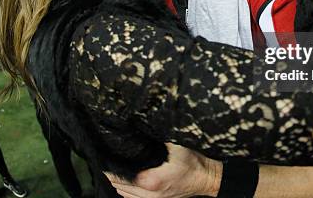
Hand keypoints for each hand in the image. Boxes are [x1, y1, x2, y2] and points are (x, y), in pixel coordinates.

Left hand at [105, 143, 221, 197]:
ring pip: (125, 194)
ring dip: (118, 183)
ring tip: (112, 168)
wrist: (208, 177)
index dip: (110, 165)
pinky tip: (124, 181)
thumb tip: (142, 122)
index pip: (121, 176)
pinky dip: (126, 191)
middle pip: (119, 186)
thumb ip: (157, 136)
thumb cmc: (194, 161)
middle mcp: (150, 194)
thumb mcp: (176, 144)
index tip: (105, 154)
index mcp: (151, 181)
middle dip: (111, 173)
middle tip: (106, 158)